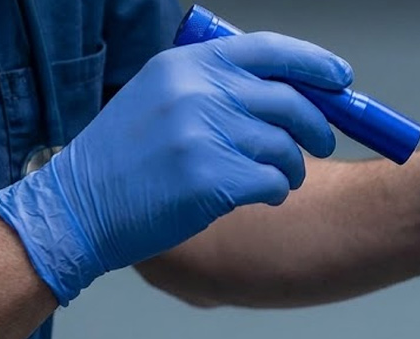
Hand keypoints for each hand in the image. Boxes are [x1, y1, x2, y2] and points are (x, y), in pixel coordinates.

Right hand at [0, 33, 352, 304]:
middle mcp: (199, 93)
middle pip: (289, 102)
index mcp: (187, 65)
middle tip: (323, 143)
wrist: (79, 208)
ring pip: (285, 147)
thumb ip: (216, 88)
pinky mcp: (213, 179)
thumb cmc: (124, 159)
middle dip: (317, 126)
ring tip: (278, 179)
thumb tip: (289, 94)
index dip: (315, 64)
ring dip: (292, 167)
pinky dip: (274, 191)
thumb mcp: (160, 98)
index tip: (341, 79)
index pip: (269, 50)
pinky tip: (257, 196)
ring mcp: (206, 135)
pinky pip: (272, 182)